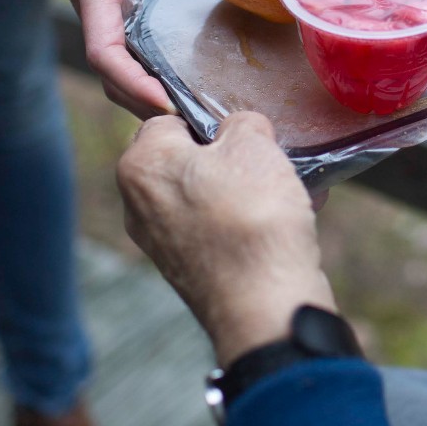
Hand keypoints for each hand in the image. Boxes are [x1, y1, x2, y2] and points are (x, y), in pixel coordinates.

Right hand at [0, 0, 244, 118]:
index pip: (104, 52)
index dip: (131, 84)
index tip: (168, 104)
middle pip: (115, 72)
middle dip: (148, 102)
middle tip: (201, 121)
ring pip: (126, 59)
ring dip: (154, 86)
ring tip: (204, 107)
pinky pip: (138, 36)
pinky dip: (159, 58)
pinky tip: (198, 66)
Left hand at [115, 112, 335, 365]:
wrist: (265, 305)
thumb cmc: (252, 214)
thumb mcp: (253, 143)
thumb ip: (241, 123)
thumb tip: (240, 131)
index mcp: (141, 164)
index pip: (170, 120)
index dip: (212, 120)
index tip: (245, 131)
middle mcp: (138, 204)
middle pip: (189, 161)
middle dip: (232, 158)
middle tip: (270, 159)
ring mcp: (161, 244)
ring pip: (208, 196)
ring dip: (247, 189)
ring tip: (288, 190)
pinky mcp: (188, 273)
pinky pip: (218, 229)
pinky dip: (248, 222)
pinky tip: (286, 221)